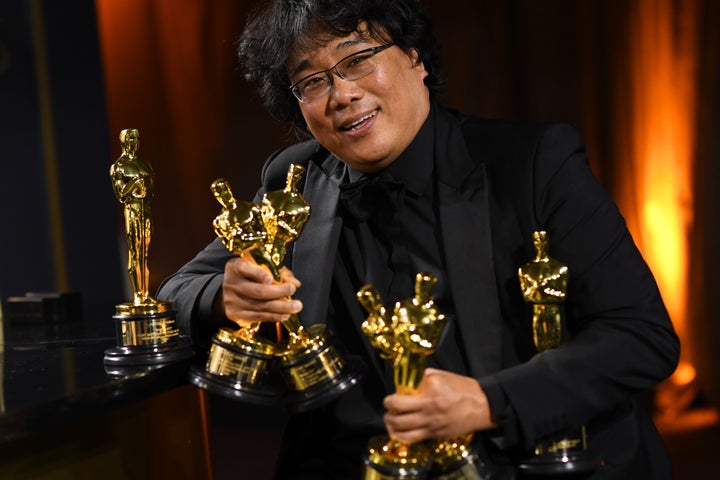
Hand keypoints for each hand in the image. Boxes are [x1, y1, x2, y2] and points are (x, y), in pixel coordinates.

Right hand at [215, 256, 302, 325]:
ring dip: (282, 307)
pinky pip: (258, 316)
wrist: (229, 292)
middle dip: (278, 291)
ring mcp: (232, 301)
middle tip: (292, 290)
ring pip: (261, 306)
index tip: (271, 279)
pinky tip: (285, 314)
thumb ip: (277, 271)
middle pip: (258, 290)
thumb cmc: (249, 276)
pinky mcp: (236, 315)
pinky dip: (274, 316)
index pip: (245, 268)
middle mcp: (232, 283)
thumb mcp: (260, 267)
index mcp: (236, 267)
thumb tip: (294, 282)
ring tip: (296, 306)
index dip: (258, 274)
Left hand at [382, 368, 498, 442]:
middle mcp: (429, 410)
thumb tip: (408, 383)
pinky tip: (397, 432)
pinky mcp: (435, 435)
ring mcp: (432, 424)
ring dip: (391, 424)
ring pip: (402, 430)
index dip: (394, 395)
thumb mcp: (442, 375)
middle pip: (398, 414)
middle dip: (388, 410)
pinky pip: (412, 439)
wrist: (483, 406)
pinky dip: (400, 436)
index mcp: (431, 392)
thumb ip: (423, 378)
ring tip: (389, 420)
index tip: (394, 394)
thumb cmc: (464, 388)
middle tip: (388, 406)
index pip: (403, 395)